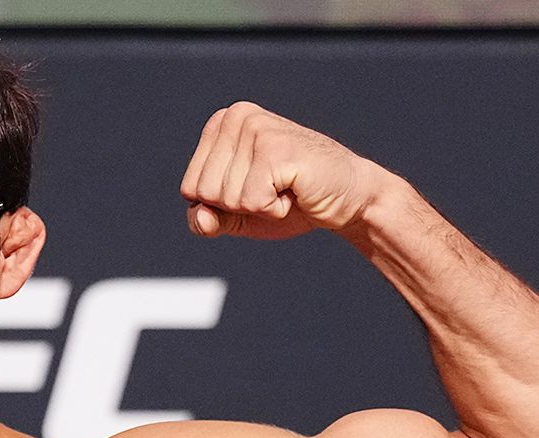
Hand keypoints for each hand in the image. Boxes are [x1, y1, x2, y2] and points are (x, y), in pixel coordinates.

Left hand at [179, 101, 391, 240]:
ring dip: (259, 207)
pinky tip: (294, 190)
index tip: (255, 189)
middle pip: (204, 192)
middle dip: (239, 206)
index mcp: (221, 124)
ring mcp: (256, 129)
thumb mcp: (238, 215)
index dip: (222, 205)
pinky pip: (251, 202)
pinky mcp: (276, 149)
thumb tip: (200, 217)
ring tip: (285, 187)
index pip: (190, 188)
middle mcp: (236, 117)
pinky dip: (274, 210)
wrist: (348, 198)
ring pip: (227, 198)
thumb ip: (207, 220)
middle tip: (273, 188)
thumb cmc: (291, 201)